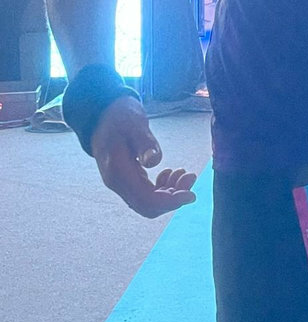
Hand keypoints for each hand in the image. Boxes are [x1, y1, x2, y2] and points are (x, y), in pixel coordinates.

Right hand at [90, 96, 196, 218]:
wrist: (102, 115)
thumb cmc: (119, 117)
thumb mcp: (134, 124)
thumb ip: (144, 143)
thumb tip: (154, 162)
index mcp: (119, 173)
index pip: (146, 201)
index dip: (170, 202)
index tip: (191, 195)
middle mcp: (118, 183)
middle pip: (148, 206)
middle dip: (173, 197)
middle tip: (191, 177)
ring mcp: (121, 183)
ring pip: (148, 201)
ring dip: (170, 192)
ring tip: (184, 173)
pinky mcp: (126, 179)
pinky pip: (145, 193)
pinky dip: (162, 188)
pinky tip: (170, 173)